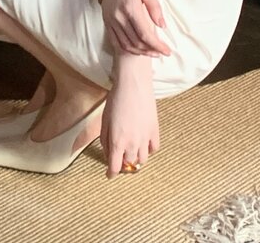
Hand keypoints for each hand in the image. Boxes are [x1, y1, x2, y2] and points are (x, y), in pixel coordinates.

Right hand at [100, 0, 170, 56]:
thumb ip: (155, 8)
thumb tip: (162, 26)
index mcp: (131, 8)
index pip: (145, 34)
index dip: (157, 45)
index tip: (167, 51)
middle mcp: (119, 17)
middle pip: (136, 42)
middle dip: (151, 50)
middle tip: (162, 52)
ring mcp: (111, 20)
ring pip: (126, 44)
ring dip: (140, 52)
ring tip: (152, 52)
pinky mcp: (107, 21)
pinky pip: (116, 41)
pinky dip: (127, 49)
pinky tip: (137, 49)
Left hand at [101, 61, 159, 178]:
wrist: (133, 84)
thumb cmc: (116, 99)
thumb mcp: (104, 120)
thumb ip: (105, 140)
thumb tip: (108, 153)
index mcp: (117, 142)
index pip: (115, 167)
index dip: (111, 173)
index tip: (110, 174)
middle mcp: (132, 144)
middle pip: (129, 164)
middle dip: (123, 163)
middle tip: (119, 158)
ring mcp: (145, 138)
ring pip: (142, 159)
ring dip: (135, 157)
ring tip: (131, 150)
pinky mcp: (155, 131)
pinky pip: (153, 149)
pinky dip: (148, 150)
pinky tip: (143, 144)